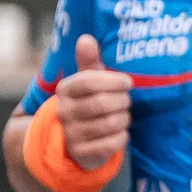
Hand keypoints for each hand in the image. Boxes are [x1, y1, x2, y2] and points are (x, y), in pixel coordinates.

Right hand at [54, 35, 134, 168]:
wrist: (78, 139)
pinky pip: (112, 143)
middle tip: (127, 101)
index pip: (89, 81)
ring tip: (123, 116)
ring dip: (124, 119)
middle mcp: (64, 111)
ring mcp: (71, 133)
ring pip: (110, 123)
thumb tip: (86, 38)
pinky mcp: (81, 152)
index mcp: (65, 89)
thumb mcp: (89, 81)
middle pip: (102, 103)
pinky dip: (122, 137)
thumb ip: (89, 62)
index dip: (113, 81)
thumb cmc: (91, 102)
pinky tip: (120, 133)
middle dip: (123, 102)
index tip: (128, 82)